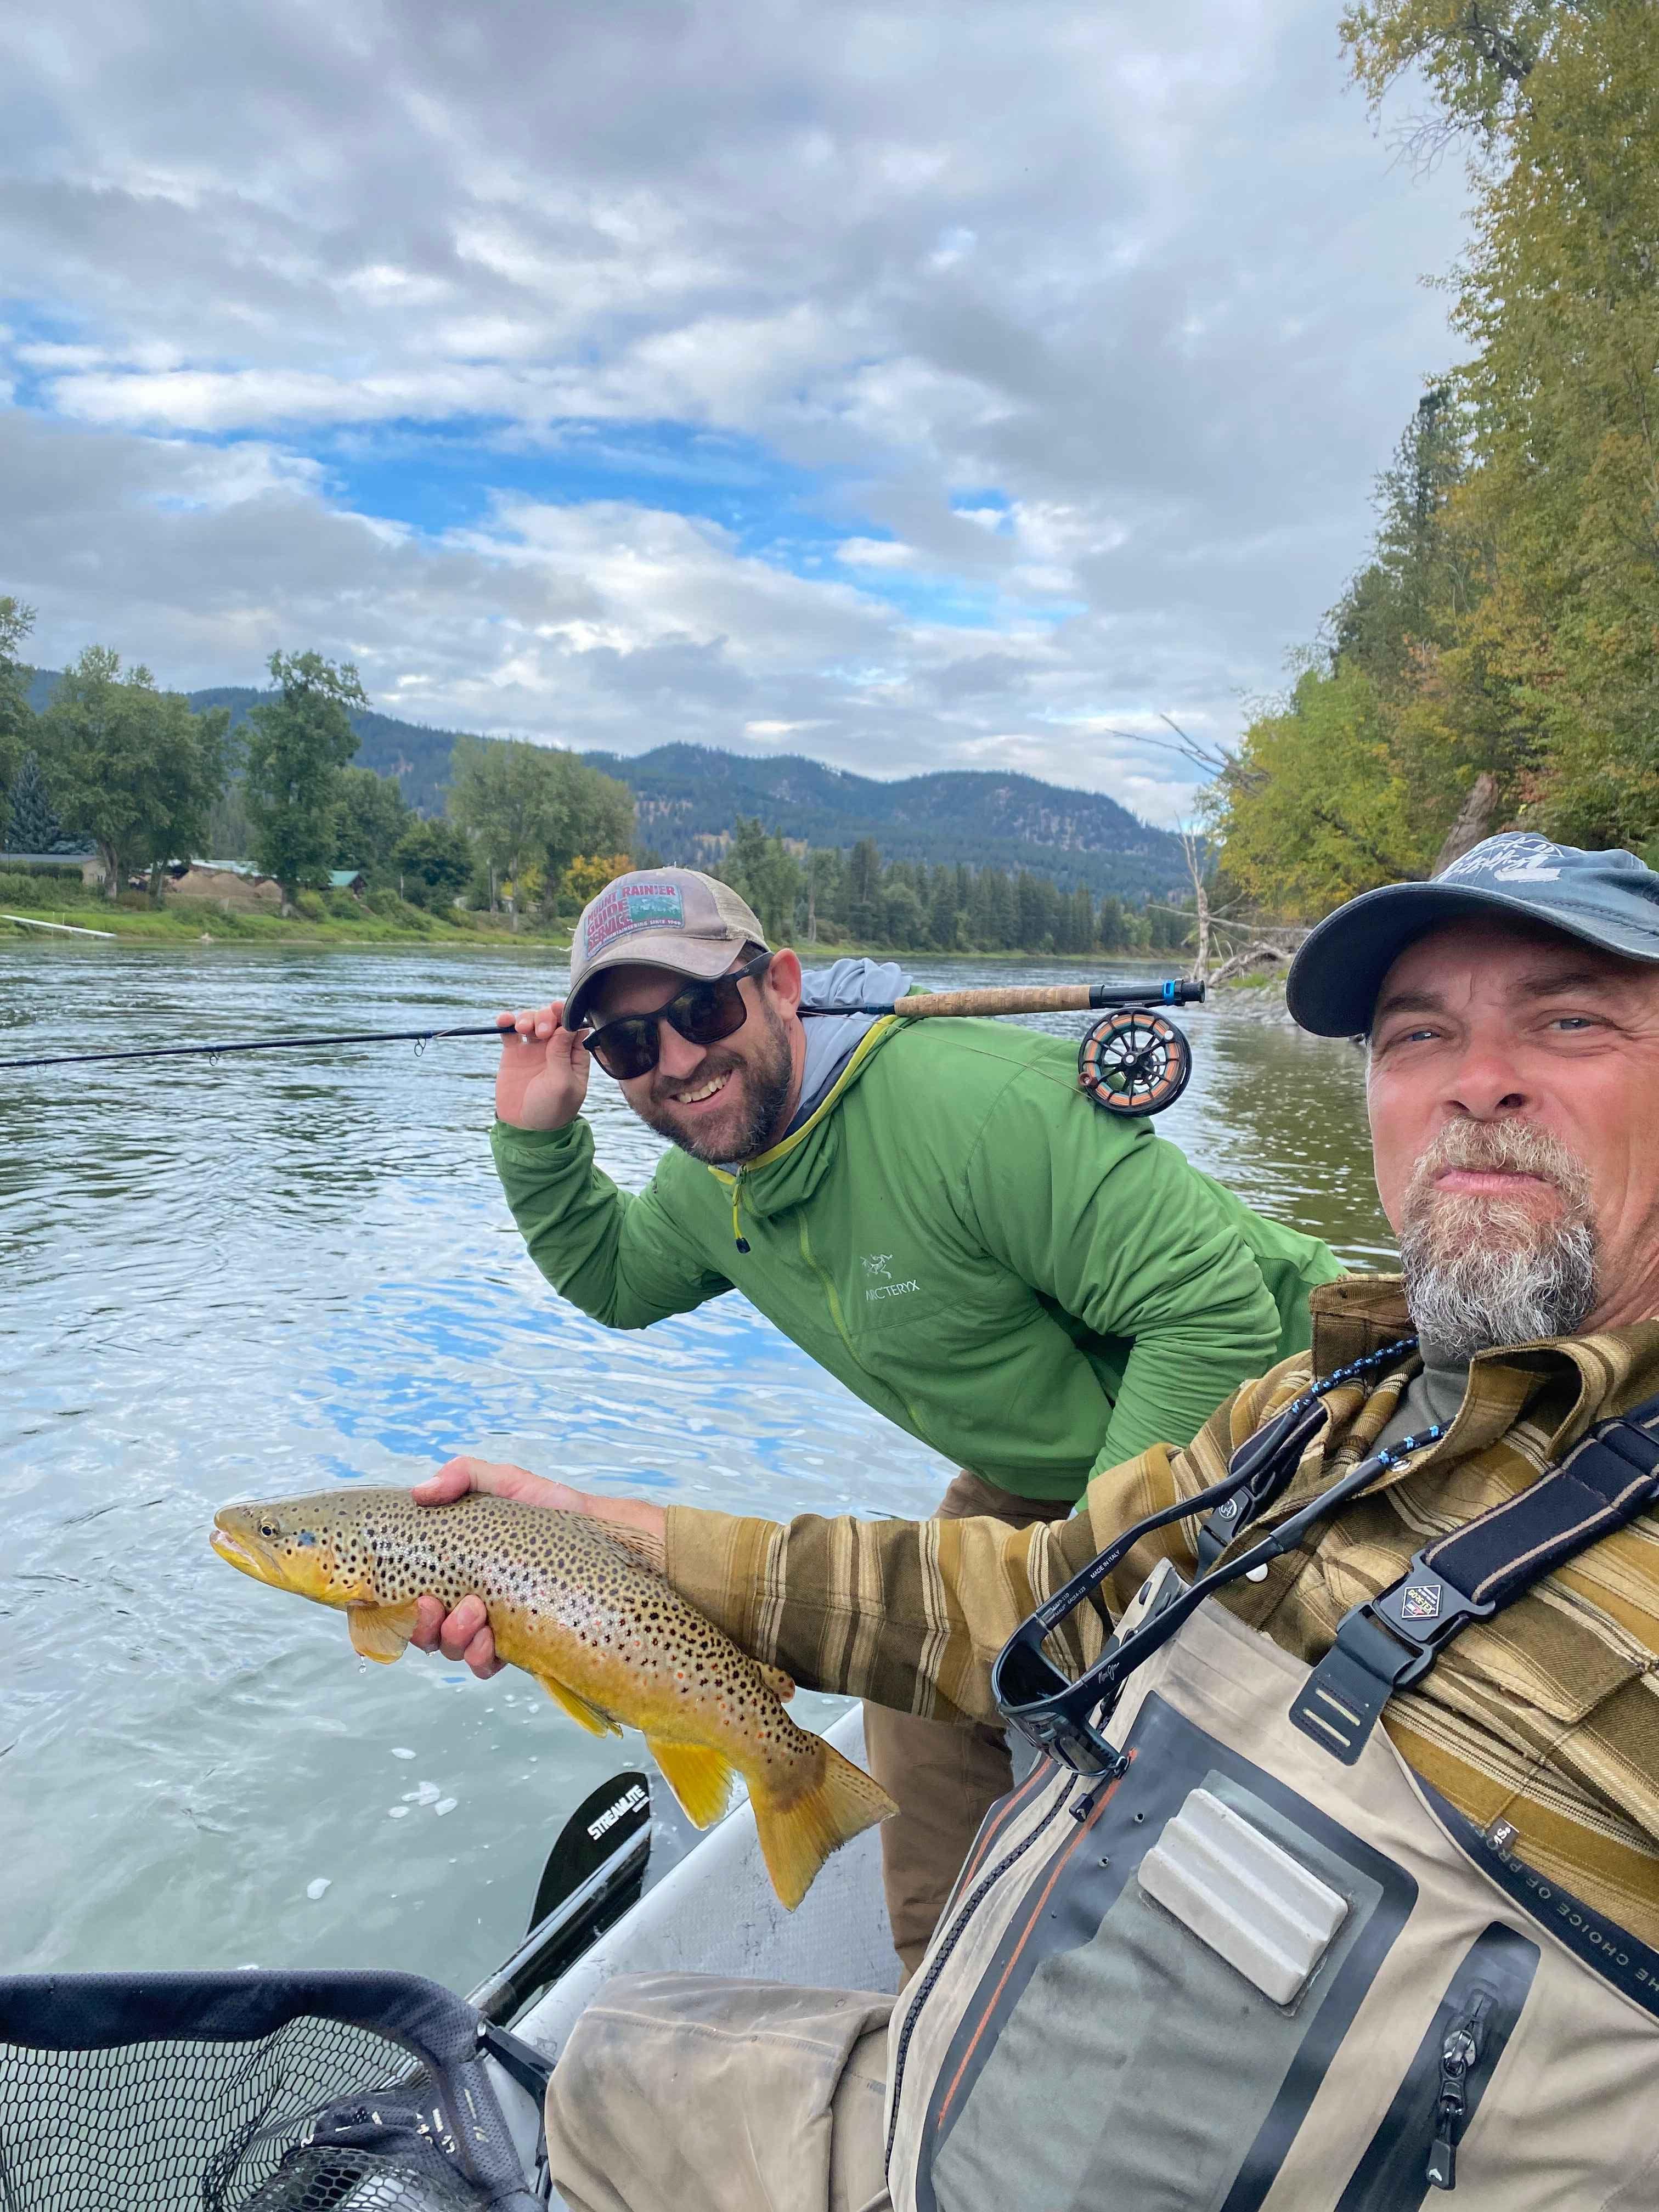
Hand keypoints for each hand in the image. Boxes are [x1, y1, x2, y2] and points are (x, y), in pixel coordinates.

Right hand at [408, 1455, 666, 1679]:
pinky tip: (491, 1643)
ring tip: (473, 1615)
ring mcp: (497, 1625)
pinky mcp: (525, 1647)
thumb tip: (421, 1491)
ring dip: (452, 1639)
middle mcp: (472, 1601)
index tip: (403, 1594)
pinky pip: (488, 1666)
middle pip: (426, 1628)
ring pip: (453, 1649)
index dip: (395, 1604)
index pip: (414, 1594)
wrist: (613, 1541)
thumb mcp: (512, 1484)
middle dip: (421, 1624)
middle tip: (434, 1605)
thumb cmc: (559, 1513)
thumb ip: (466, 1475)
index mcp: (459, 1569)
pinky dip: (481, 1660)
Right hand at [494, 1002, 590, 1131]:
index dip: (567, 1015)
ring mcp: (533, 1049)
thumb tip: (567, 1025)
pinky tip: (504, 1020)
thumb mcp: (562, 1084)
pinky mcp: (513, 1053)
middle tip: (541, 1032)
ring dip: (528, 1018)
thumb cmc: (551, 1110)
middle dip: (546, 1017)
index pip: (573, 1026)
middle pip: (552, 1019)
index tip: (559, 1011)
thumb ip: (562, 1054)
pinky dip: (507, 1022)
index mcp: (573, 1056)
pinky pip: (510, 1031)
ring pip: (532, 1020)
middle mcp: (555, 1049)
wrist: (525, 1128)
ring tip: (522, 1029)